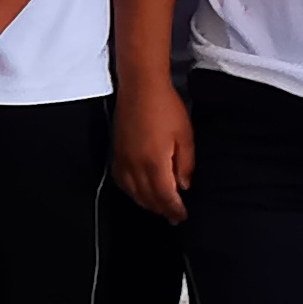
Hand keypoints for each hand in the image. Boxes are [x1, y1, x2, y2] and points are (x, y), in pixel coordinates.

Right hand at [114, 82, 194, 221]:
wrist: (141, 87)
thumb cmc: (165, 107)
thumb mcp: (185, 136)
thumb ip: (185, 165)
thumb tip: (184, 186)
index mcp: (154, 163)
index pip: (165, 198)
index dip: (175, 211)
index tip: (183, 217)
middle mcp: (135, 166)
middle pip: (148, 200)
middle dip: (162, 210)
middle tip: (174, 216)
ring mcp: (123, 161)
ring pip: (134, 194)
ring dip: (148, 203)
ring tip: (160, 206)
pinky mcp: (117, 153)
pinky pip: (122, 182)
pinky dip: (133, 192)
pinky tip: (140, 191)